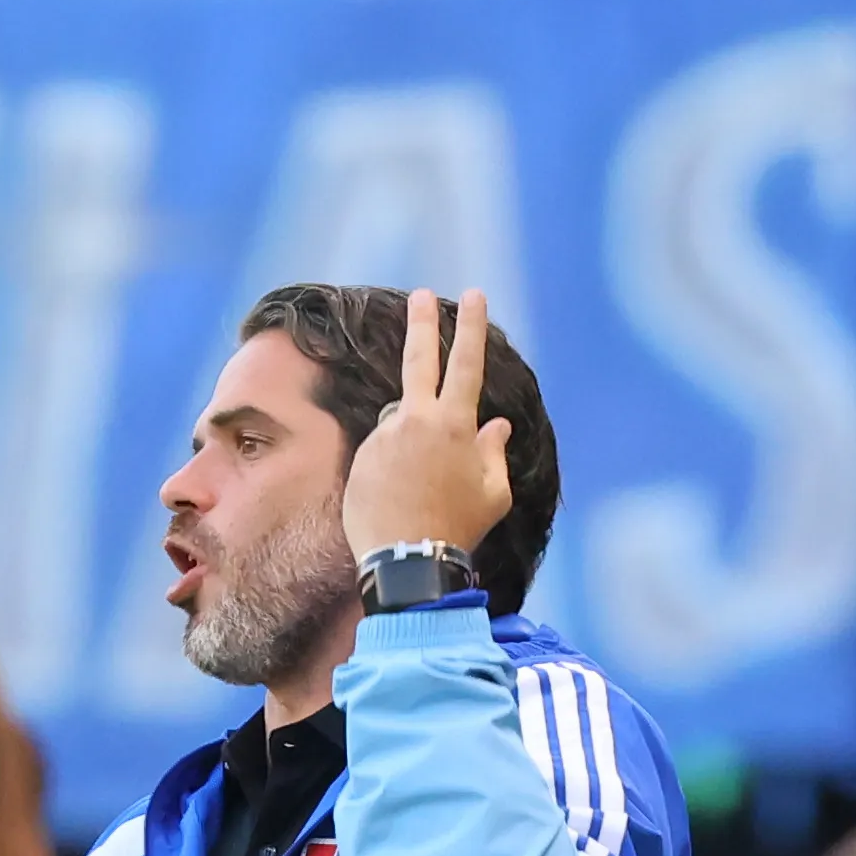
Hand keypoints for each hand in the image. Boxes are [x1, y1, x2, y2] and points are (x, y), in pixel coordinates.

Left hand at [339, 287, 513, 563]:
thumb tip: (495, 424)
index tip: (473, 295)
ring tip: (419, 488)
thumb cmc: (458, 528)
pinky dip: (391, 466)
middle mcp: (415, 422)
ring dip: (412, 442)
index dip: (472, 327)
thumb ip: (494, 452)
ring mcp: (383, 439)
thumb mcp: (493, 493)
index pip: (466, 364)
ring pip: (400, 423)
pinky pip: (381, 452)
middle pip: (419, 361)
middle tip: (422, 296)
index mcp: (454, 425)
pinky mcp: (360, 459)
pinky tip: (398, 497)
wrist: (407, 559)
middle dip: (423, 325)